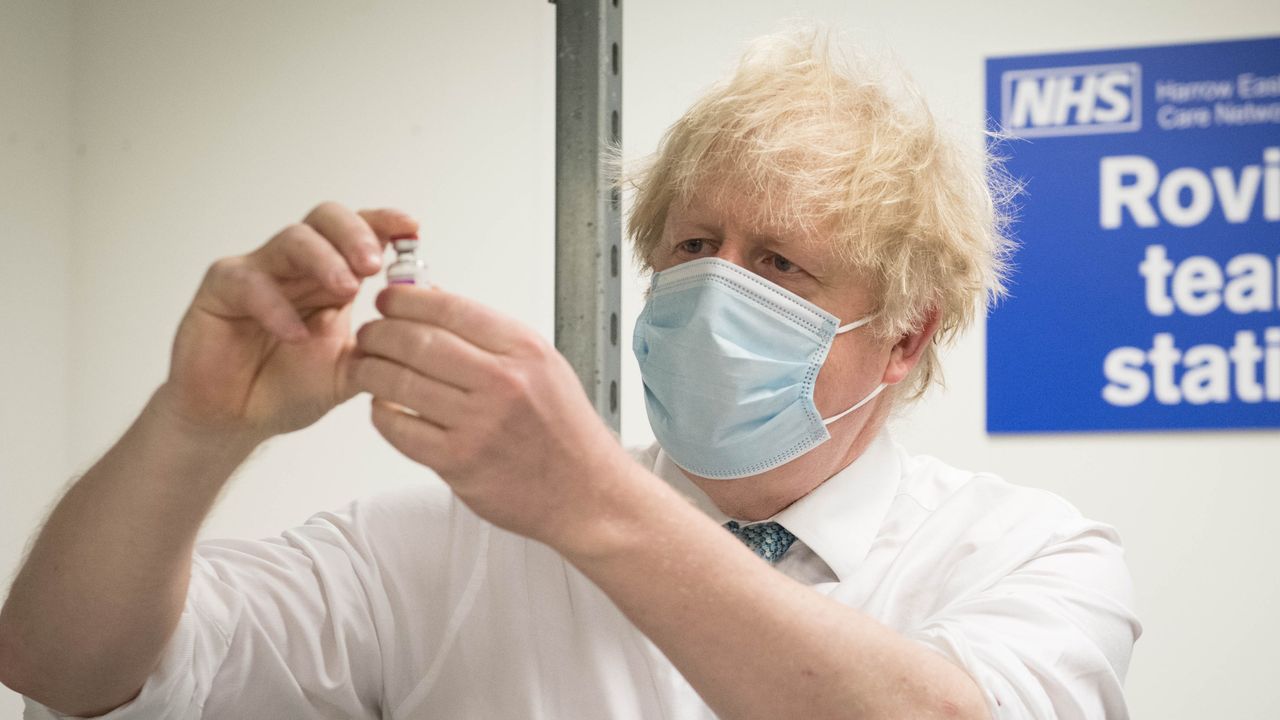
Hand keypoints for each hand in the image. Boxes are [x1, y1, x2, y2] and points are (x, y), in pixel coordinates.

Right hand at [160, 202, 417, 441]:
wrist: (237, 420)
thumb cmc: (290, 388)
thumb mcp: (350, 371)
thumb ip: (385, 346)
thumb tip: (431, 316)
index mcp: (333, 276)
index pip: (360, 233)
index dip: (384, 223)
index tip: (412, 229)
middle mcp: (297, 266)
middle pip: (326, 220)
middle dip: (355, 234)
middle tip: (374, 264)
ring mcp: (259, 272)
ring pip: (292, 240)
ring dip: (324, 260)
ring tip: (346, 289)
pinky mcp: (221, 289)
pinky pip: (250, 283)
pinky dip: (277, 306)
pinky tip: (296, 334)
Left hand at [349, 286, 634, 549]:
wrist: (585, 493)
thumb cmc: (564, 431)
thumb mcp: (543, 366)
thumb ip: (491, 336)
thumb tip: (435, 303)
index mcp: (524, 351)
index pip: (450, 309)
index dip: (406, 300)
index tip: (388, 301)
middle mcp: (502, 383)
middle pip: (417, 341)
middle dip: (380, 332)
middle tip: (369, 334)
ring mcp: (479, 424)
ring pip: (399, 382)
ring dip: (370, 370)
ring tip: (365, 366)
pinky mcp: (458, 462)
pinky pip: (399, 429)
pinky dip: (381, 413)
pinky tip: (382, 406)